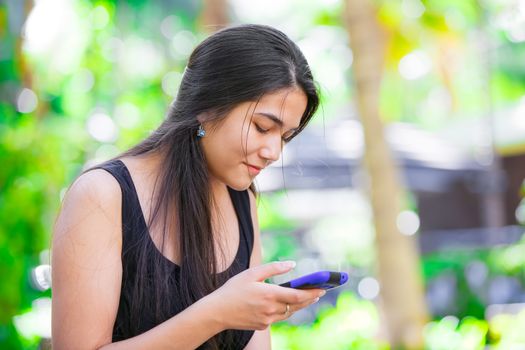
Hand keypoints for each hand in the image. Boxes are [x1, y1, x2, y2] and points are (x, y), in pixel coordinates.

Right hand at [206, 261, 325, 330]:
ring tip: (307, 298)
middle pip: (296, 306)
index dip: (312, 293)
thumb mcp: (252, 273)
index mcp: (269, 294)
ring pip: (289, 313)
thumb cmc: (233, 289)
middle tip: (319, 292)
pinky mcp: (262, 326)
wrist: (217, 312)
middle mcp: (270, 309)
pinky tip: (286, 305)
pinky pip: (278, 318)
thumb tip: (292, 264)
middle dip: (309, 299)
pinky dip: (284, 311)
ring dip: (298, 305)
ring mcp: (267, 320)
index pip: (297, 296)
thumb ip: (273, 268)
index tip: (322, 288)